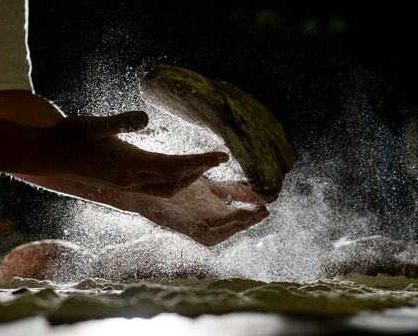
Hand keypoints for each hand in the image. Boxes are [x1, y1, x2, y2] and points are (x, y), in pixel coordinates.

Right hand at [46, 111, 227, 196]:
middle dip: (201, 170)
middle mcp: (131, 180)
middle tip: (220, 157)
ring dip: (188, 179)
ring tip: (202, 166)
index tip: (222, 156)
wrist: (49, 157)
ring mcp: (127, 185)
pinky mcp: (122, 185)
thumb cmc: (70, 137)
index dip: (201, 162)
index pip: (175, 166)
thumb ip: (121, 122)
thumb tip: (147, 118)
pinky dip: (172, 183)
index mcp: (129, 165)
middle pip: (176, 180)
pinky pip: (155, 190)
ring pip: (167, 189)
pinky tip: (174, 173)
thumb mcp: (94, 124)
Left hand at [133, 178, 268, 245]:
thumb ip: (231, 190)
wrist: (149, 184)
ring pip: (221, 232)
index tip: (268, 207)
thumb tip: (255, 189)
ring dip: (236, 224)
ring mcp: (195, 226)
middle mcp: (208, 224)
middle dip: (248, 221)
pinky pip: (203, 230)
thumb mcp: (210, 187)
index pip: (239, 218)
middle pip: (232, 227)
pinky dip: (216, 225)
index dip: (253, 214)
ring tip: (251, 215)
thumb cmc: (179, 187)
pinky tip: (227, 216)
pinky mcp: (182, 225)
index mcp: (216, 215)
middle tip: (263, 212)